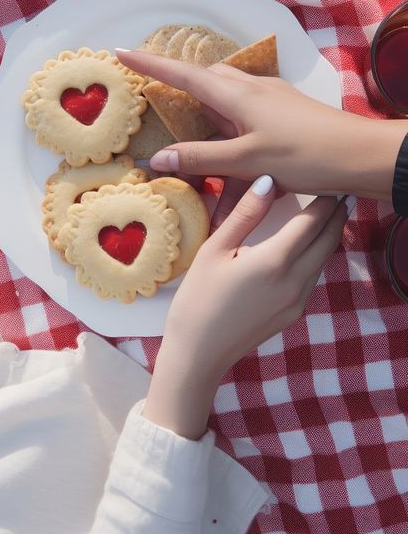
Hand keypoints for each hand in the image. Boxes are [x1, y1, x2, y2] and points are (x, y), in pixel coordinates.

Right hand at [116, 48, 407, 201]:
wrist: (359, 154)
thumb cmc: (304, 156)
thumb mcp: (248, 162)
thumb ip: (202, 159)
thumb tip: (156, 159)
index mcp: (237, 96)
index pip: (183, 75)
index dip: (150, 65)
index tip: (119, 52)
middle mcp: (252, 88)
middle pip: (204, 77)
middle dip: (175, 78)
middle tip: (149, 85)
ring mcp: (270, 97)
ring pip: (225, 90)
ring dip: (202, 97)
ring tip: (185, 115)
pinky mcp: (284, 109)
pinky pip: (243, 105)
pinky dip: (225, 114)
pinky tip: (228, 134)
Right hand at [142, 176, 347, 439]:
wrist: (199, 354)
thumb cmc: (198, 298)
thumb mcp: (215, 250)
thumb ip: (245, 214)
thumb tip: (267, 181)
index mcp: (276, 260)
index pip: (313, 221)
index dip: (324, 199)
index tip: (327, 179)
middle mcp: (296, 280)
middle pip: (329, 239)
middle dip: (334, 214)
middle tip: (333, 191)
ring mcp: (299, 300)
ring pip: (324, 259)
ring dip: (327, 235)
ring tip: (322, 214)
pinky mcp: (295, 313)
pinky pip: (313, 276)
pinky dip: (314, 255)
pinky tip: (302, 247)